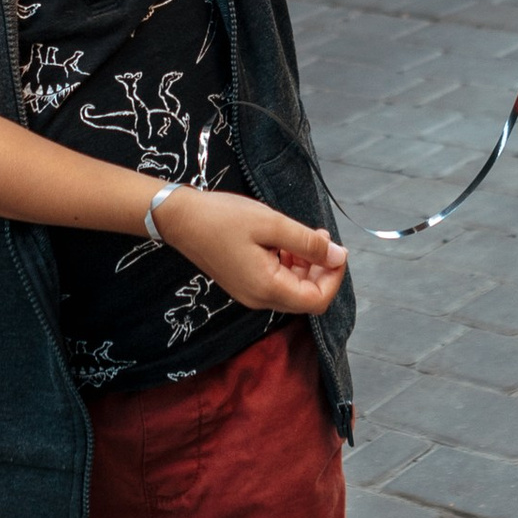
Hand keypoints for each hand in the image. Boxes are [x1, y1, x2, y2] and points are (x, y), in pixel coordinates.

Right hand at [157, 187, 348, 313]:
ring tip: (303, 234)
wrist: (179, 218)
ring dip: (305, 265)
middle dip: (321, 269)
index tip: (337, 249)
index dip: (334, 277)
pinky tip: (285, 241)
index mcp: (267, 288)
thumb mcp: (271, 224)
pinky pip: (277, 281)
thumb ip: (308, 243)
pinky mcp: (244, 283)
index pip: (318, 300)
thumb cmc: (224, 218)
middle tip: (321, 237)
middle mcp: (259, 299)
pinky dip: (289, 264)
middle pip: (307, 297)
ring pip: (293, 289)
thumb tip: (338, 256)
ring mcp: (250, 293)